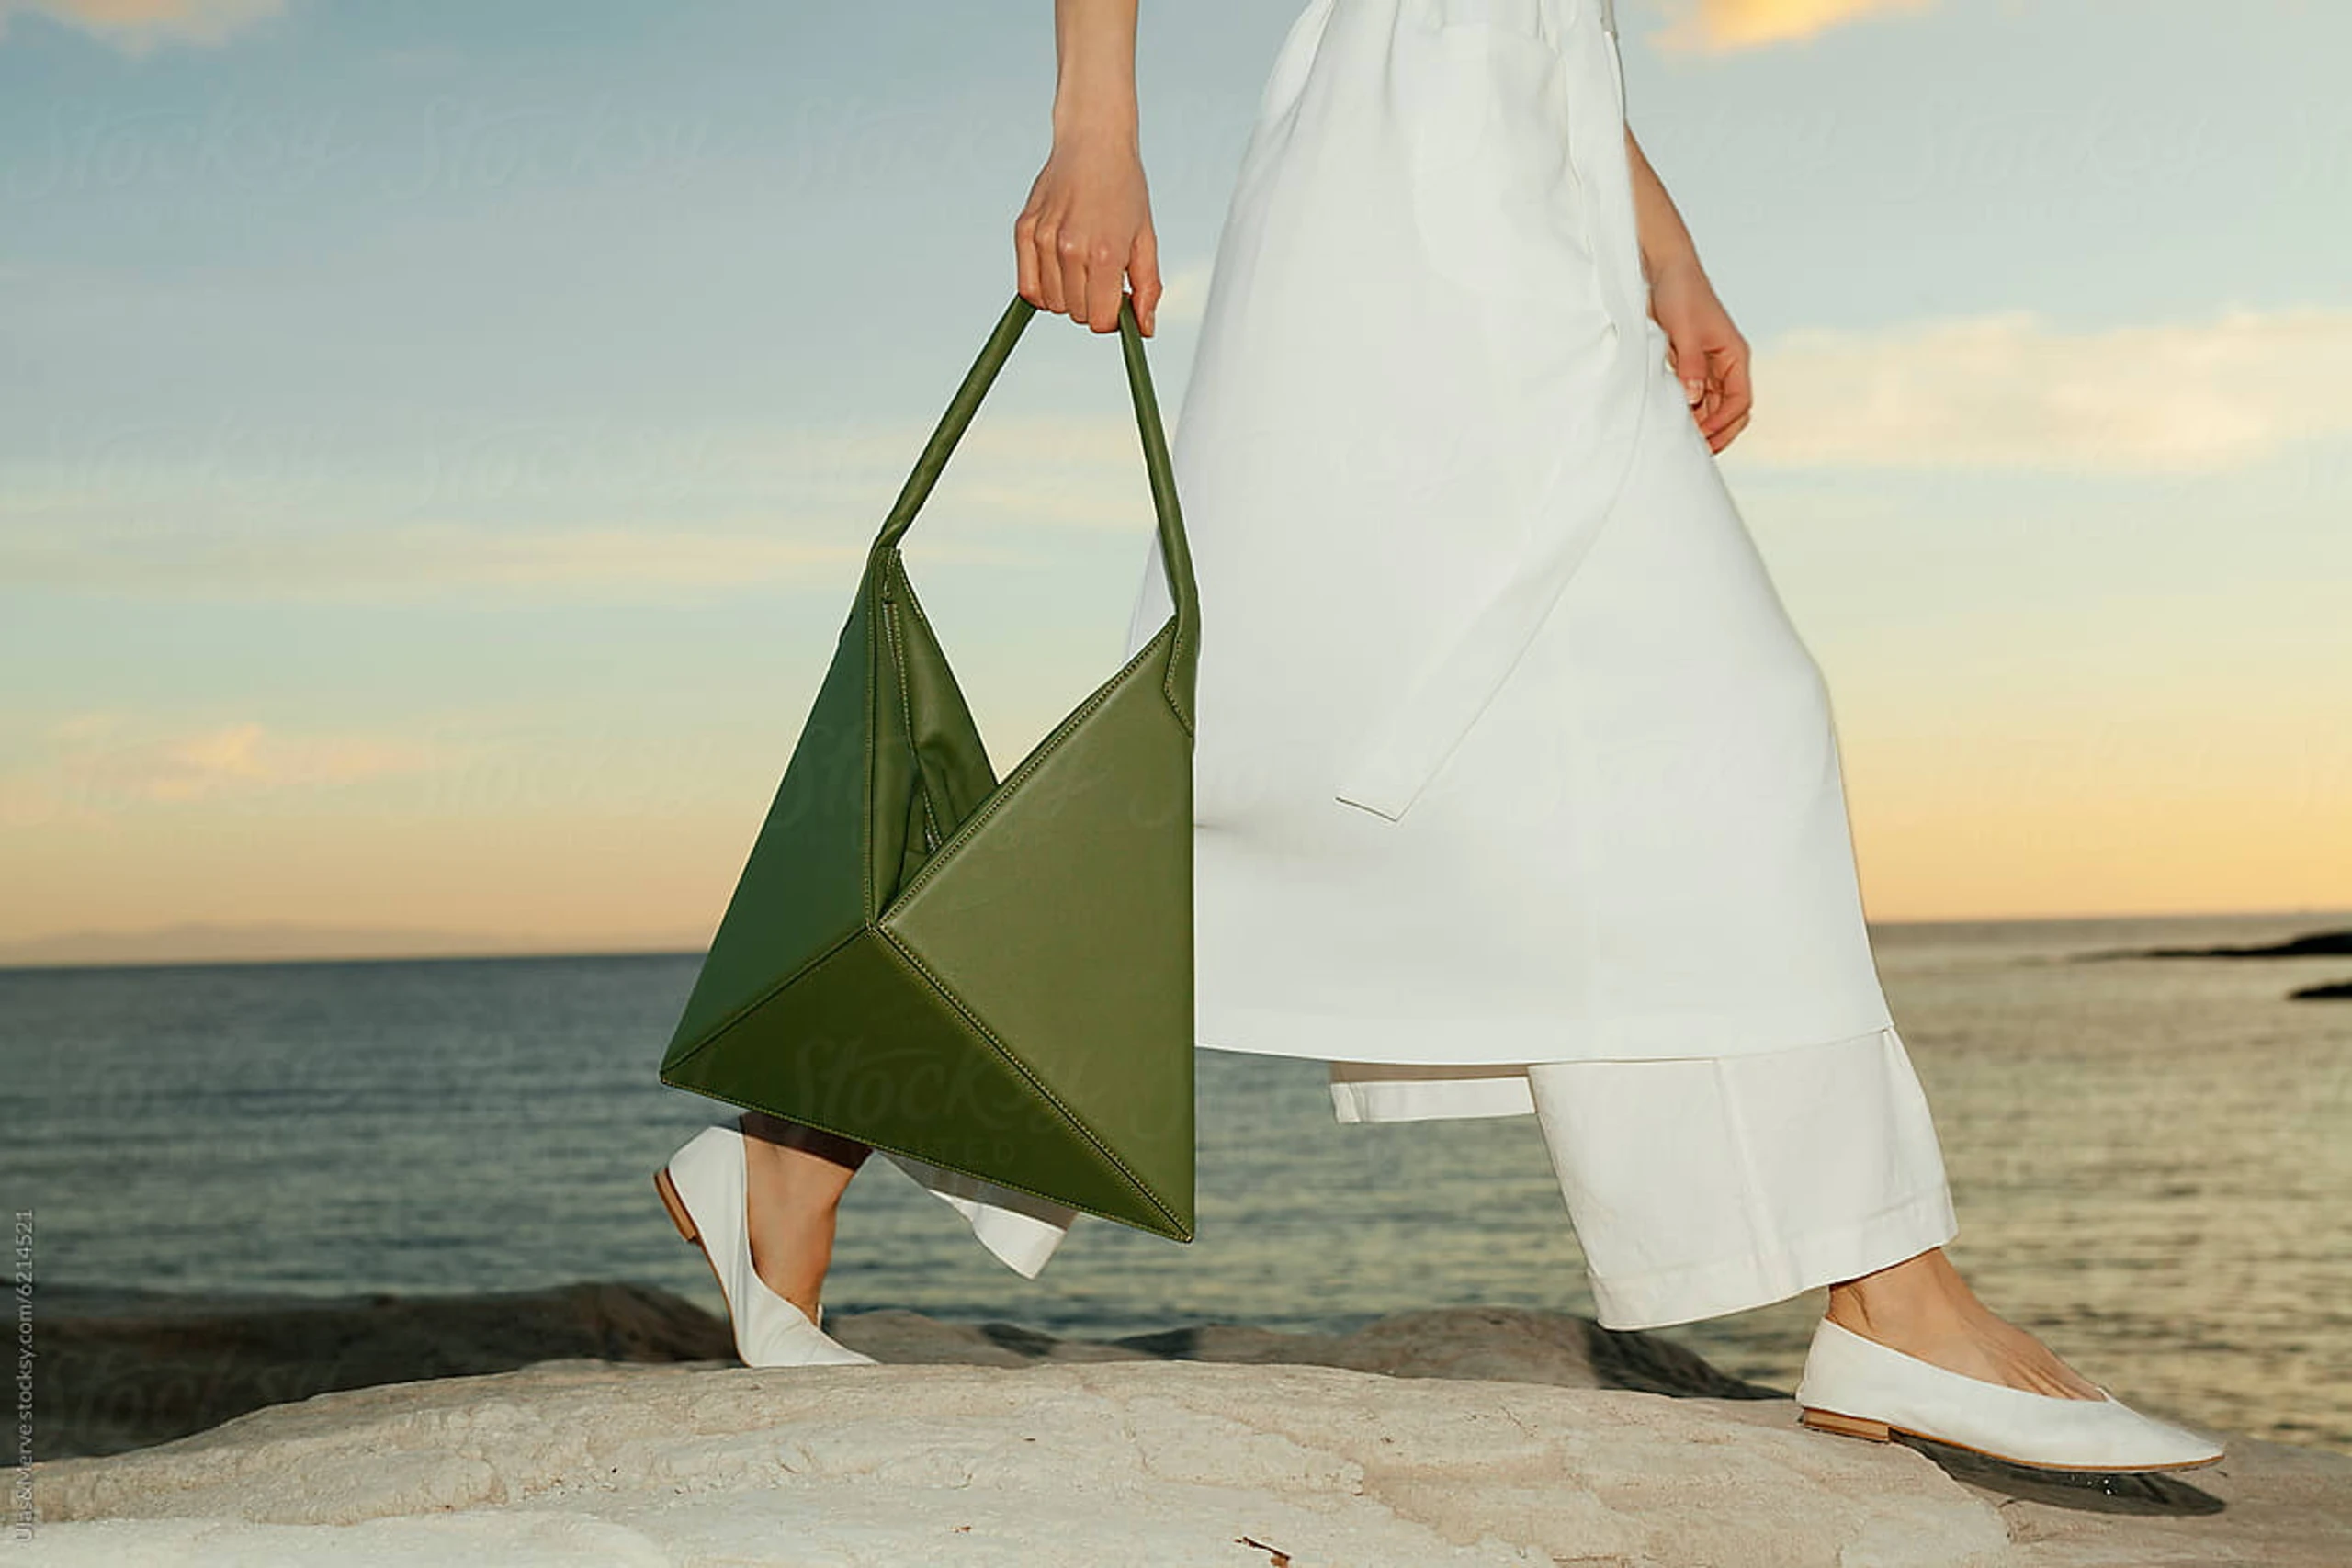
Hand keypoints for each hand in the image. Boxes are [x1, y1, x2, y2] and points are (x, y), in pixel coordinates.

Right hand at [1014, 135, 1160, 334]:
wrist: (1093, 142)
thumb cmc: (1124, 188)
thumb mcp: (1145, 238)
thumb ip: (1147, 287)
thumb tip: (1144, 329)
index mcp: (1105, 254)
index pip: (1101, 320)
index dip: (1113, 318)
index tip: (1118, 300)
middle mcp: (1070, 249)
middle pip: (1076, 315)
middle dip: (1092, 305)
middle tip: (1103, 277)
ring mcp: (1043, 240)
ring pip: (1052, 304)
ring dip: (1068, 296)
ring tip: (1082, 265)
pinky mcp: (1024, 231)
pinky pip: (1027, 287)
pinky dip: (1043, 289)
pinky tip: (1059, 270)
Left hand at [1648, 258, 1751, 452]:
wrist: (1665, 270)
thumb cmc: (1679, 293)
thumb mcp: (1684, 330)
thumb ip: (1690, 365)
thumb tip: (1696, 398)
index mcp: (1735, 356)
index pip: (1740, 401)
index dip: (1723, 423)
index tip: (1700, 434)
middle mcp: (1727, 365)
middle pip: (1732, 412)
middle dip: (1717, 432)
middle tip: (1693, 450)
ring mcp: (1710, 367)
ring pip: (1715, 408)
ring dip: (1702, 425)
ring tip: (1680, 440)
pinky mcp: (1692, 366)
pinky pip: (1698, 398)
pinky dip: (1690, 412)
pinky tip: (1674, 422)